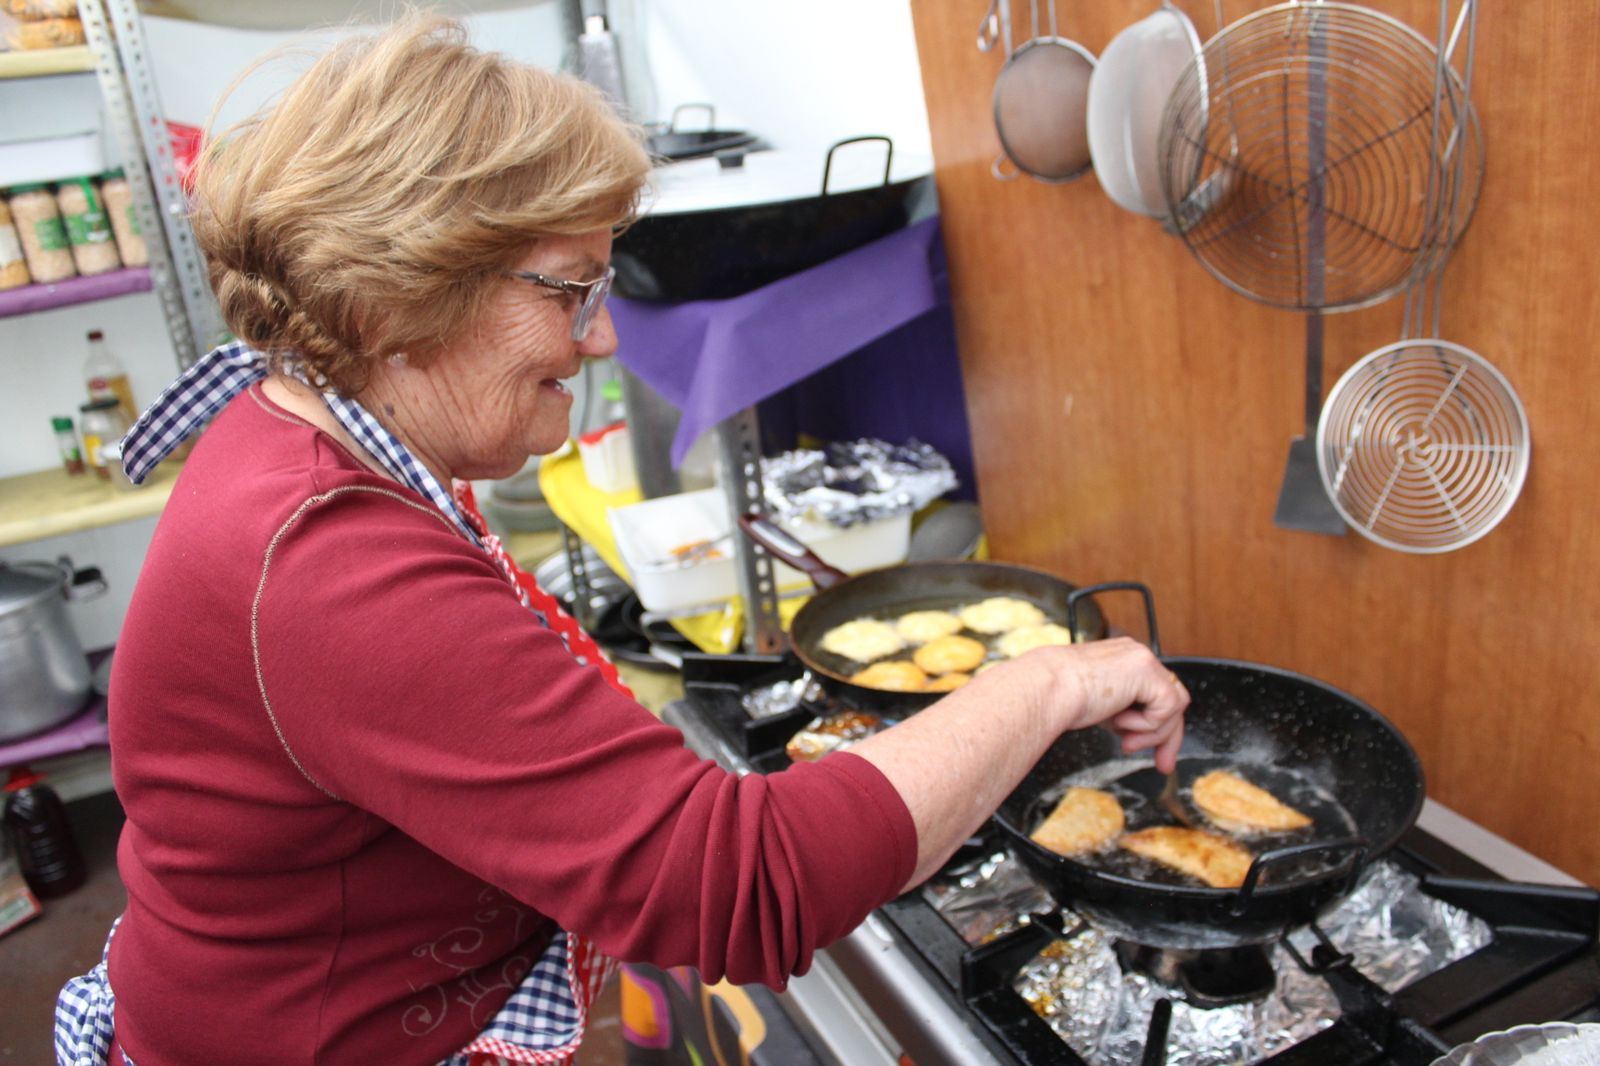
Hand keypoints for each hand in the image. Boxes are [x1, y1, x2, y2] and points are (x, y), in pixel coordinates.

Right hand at [1041, 637, 1188, 772]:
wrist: (1047, 689)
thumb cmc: (1059, 697)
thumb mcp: (1101, 706)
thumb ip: (1124, 710)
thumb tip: (1137, 731)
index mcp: (1124, 659)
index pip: (1157, 693)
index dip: (1159, 726)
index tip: (1159, 754)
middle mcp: (1136, 654)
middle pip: (1171, 700)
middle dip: (1167, 737)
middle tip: (1162, 764)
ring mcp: (1144, 659)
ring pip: (1173, 706)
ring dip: (1151, 732)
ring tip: (1124, 738)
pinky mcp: (1147, 670)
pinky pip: (1167, 708)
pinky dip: (1147, 724)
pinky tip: (1120, 721)